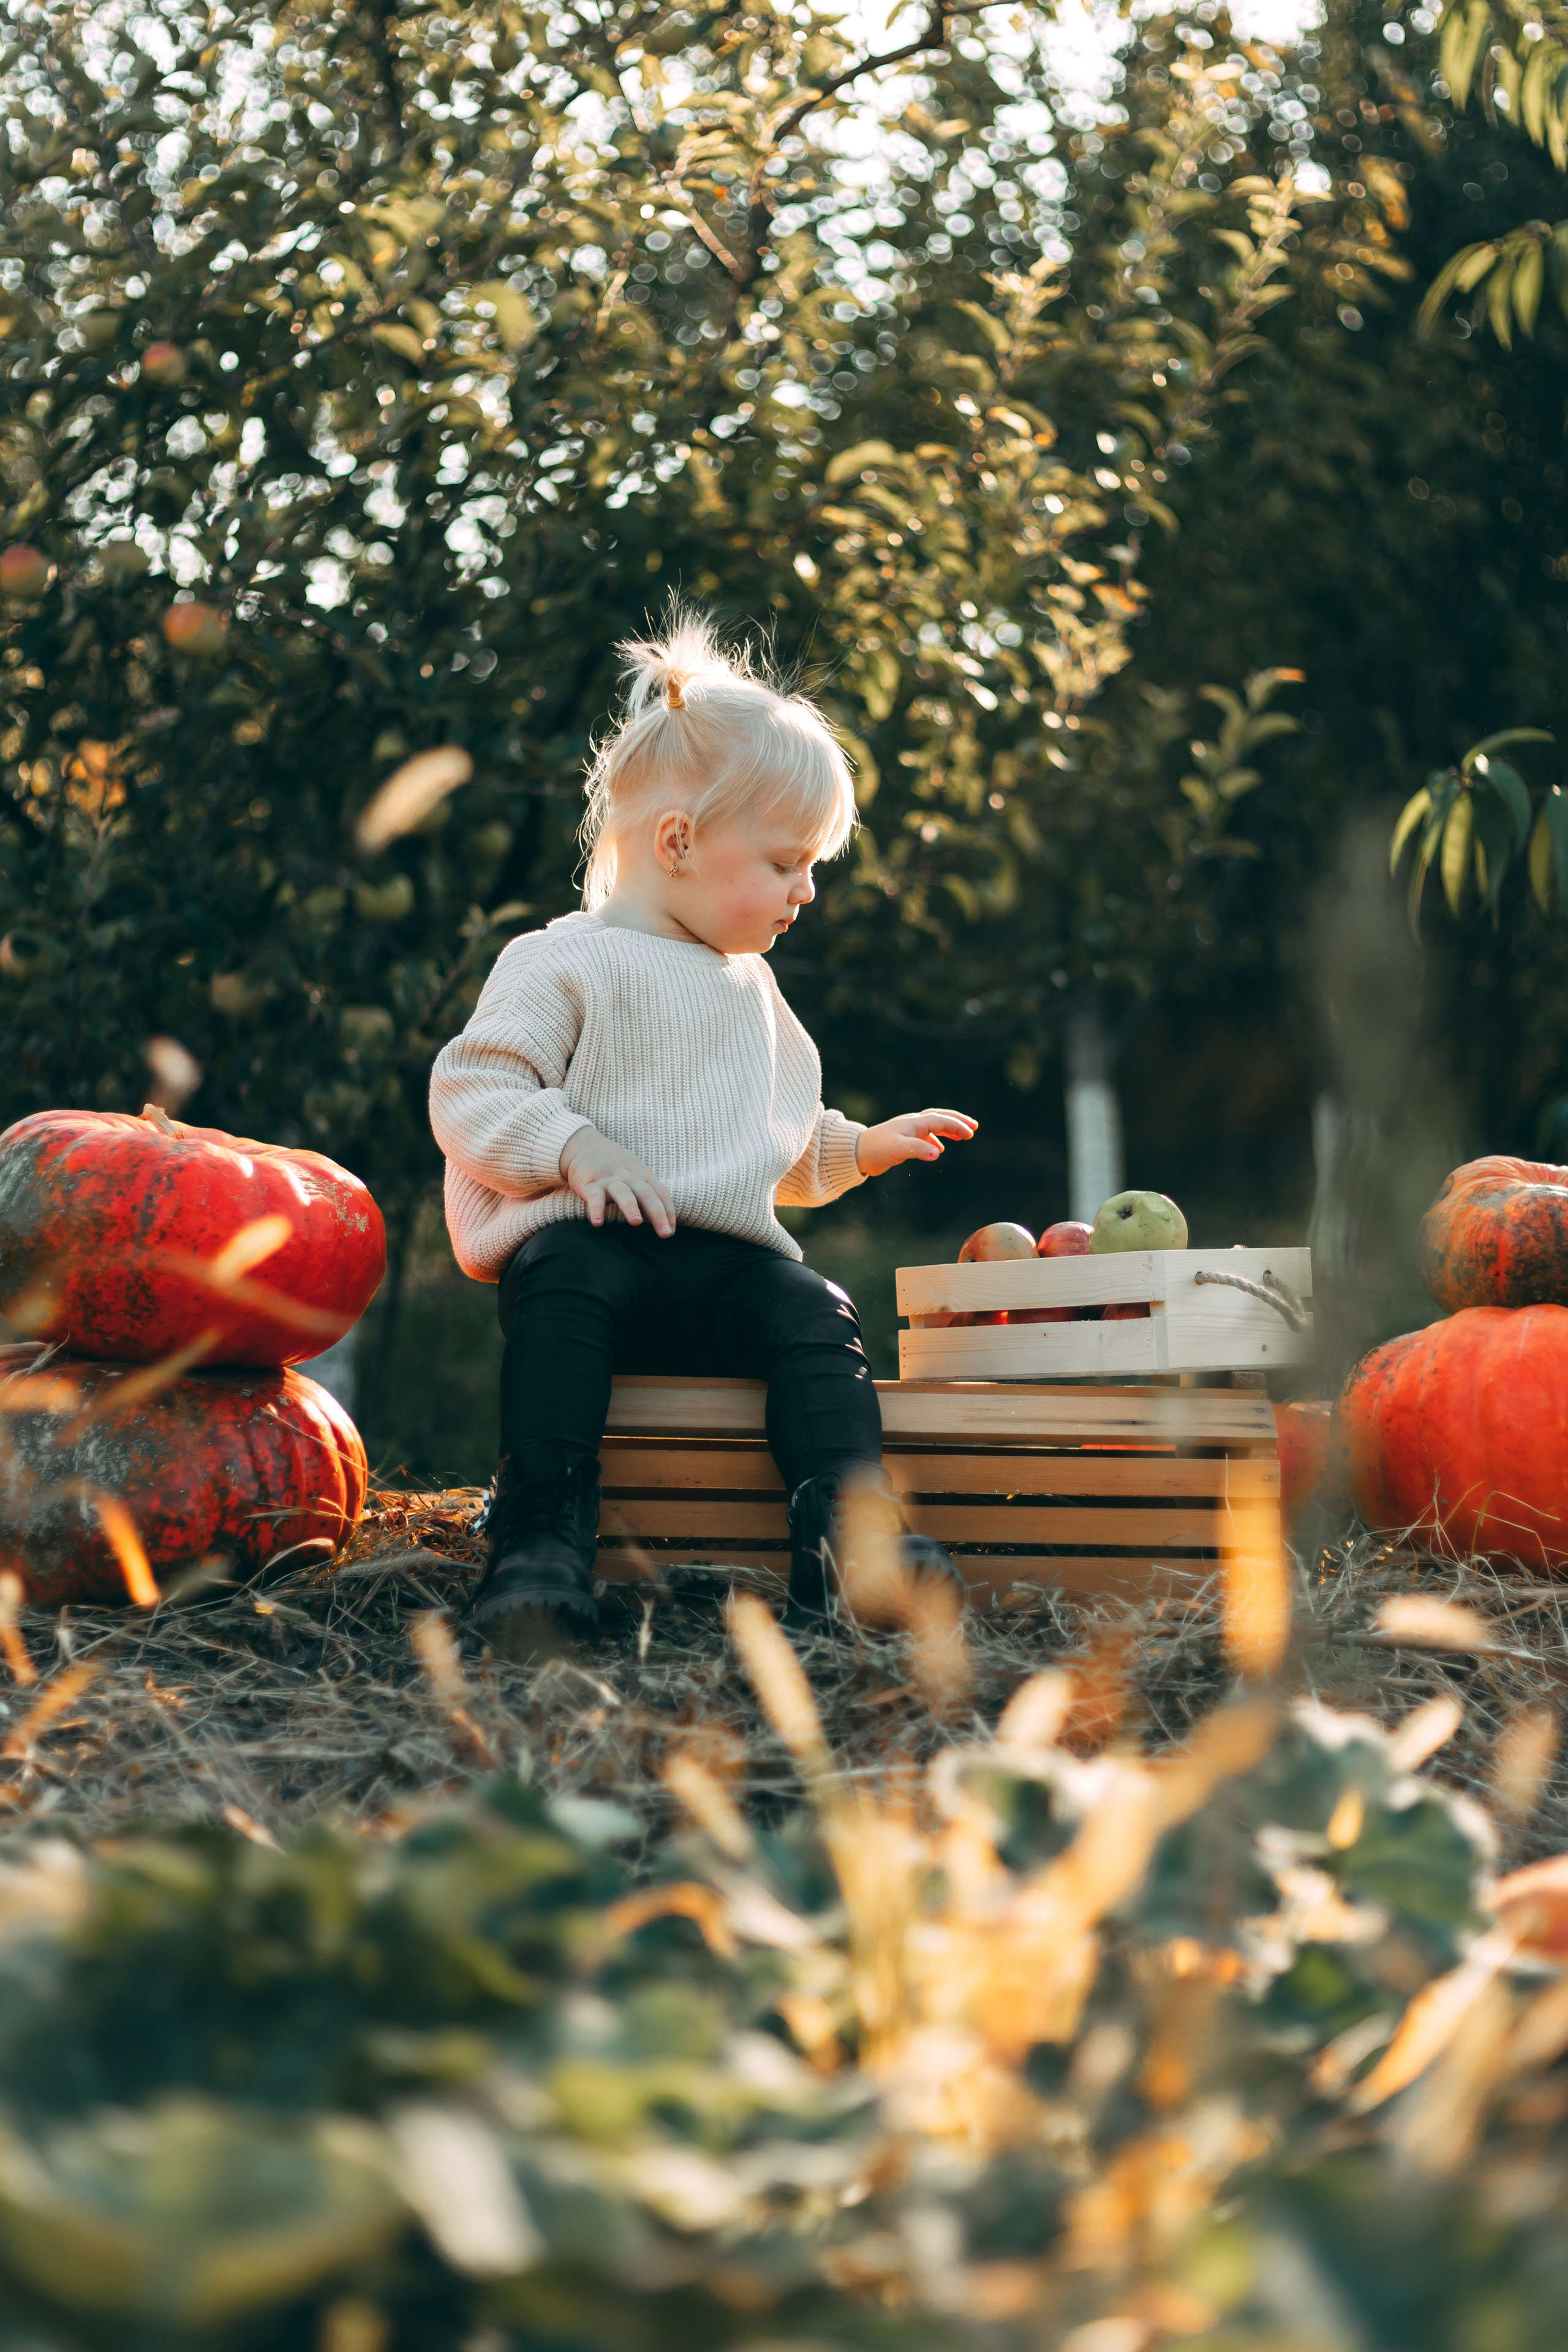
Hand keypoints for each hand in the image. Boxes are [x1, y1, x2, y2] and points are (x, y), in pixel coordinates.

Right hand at [559, 1125, 676, 1234]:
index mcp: (642, 1175)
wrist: (585, 1144)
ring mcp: (610, 1179)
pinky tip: (597, 1223)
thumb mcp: (634, 1174)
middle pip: (647, 1194)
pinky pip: (594, 1197)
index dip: (669, 1211)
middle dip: (658, 1214)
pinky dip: (596, 1209)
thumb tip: (659, 1221)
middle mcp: (629, 1176)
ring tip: (636, 1222)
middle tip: (665, 1233)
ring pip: (623, 1193)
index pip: (661, 1193)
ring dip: (630, 1207)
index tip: (672, 1230)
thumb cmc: (614, 1165)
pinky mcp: (590, 1183)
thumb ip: (646, 1196)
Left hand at [855, 1108, 976, 1178]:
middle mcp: (912, 1124)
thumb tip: (938, 1153)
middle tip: (974, 1127)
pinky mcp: (903, 1140)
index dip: (957, 1126)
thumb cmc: (876, 1149)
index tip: (971, 1134)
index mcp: (914, 1124)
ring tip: (962, 1136)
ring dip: (949, 1128)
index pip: (940, 1121)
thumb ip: (918, 1150)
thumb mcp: (898, 1150)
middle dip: (957, 1121)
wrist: (857, 1153)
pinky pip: (925, 1135)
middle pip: (939, 1117)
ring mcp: (908, 1131)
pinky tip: (938, 1149)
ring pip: (933, 1125)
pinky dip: (936, 1139)